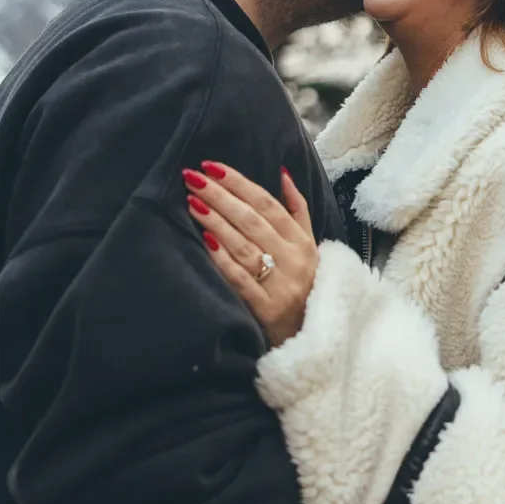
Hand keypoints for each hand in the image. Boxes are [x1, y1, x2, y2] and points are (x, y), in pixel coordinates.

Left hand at [182, 161, 318, 345]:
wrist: (312, 335)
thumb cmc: (304, 284)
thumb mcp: (309, 246)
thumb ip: (297, 209)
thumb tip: (282, 172)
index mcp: (303, 242)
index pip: (268, 204)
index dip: (239, 183)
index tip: (212, 167)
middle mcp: (294, 260)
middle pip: (252, 221)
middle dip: (220, 196)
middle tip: (193, 178)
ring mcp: (281, 285)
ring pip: (244, 247)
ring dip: (216, 222)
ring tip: (192, 203)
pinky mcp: (266, 309)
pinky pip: (241, 279)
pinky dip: (224, 259)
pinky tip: (205, 241)